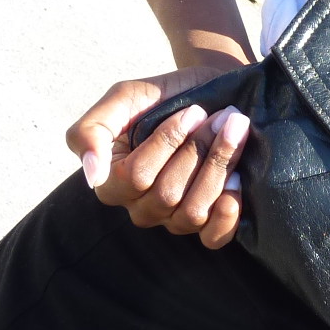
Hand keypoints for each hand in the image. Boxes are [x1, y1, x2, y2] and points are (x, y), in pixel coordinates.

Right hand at [64, 66, 251, 248]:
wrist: (210, 91)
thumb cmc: (162, 96)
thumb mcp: (122, 98)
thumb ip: (91, 131)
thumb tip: (92, 175)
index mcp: (111, 182)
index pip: (137, 176)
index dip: (168, 144)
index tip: (193, 111)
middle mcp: (140, 207)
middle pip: (168, 194)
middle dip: (200, 150)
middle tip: (223, 117)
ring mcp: (173, 219)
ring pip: (192, 212)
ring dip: (219, 168)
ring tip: (236, 132)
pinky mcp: (207, 223)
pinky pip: (213, 238)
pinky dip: (227, 216)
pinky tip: (237, 182)